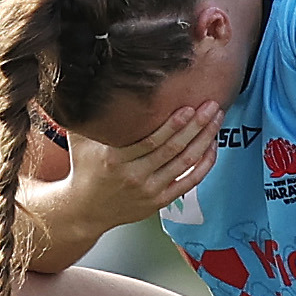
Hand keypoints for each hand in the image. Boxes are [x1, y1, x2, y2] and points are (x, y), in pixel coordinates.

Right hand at [55, 104, 218, 232]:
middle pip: (172, 149)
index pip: (150, 140)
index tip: (189, 107)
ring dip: (204, 140)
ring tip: (216, 120)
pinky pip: (188, 181)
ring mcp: (149, 191)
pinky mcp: (159, 201)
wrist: (84, 210)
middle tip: (212, 106)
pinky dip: (204, 165)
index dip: (173, 125)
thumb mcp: (79, 142)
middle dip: (196, 126)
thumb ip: (86, 117)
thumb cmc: (83, 171)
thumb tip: (86, 85)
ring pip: (184, 163)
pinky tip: (212, 148)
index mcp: (115, 159)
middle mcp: (134, 176)